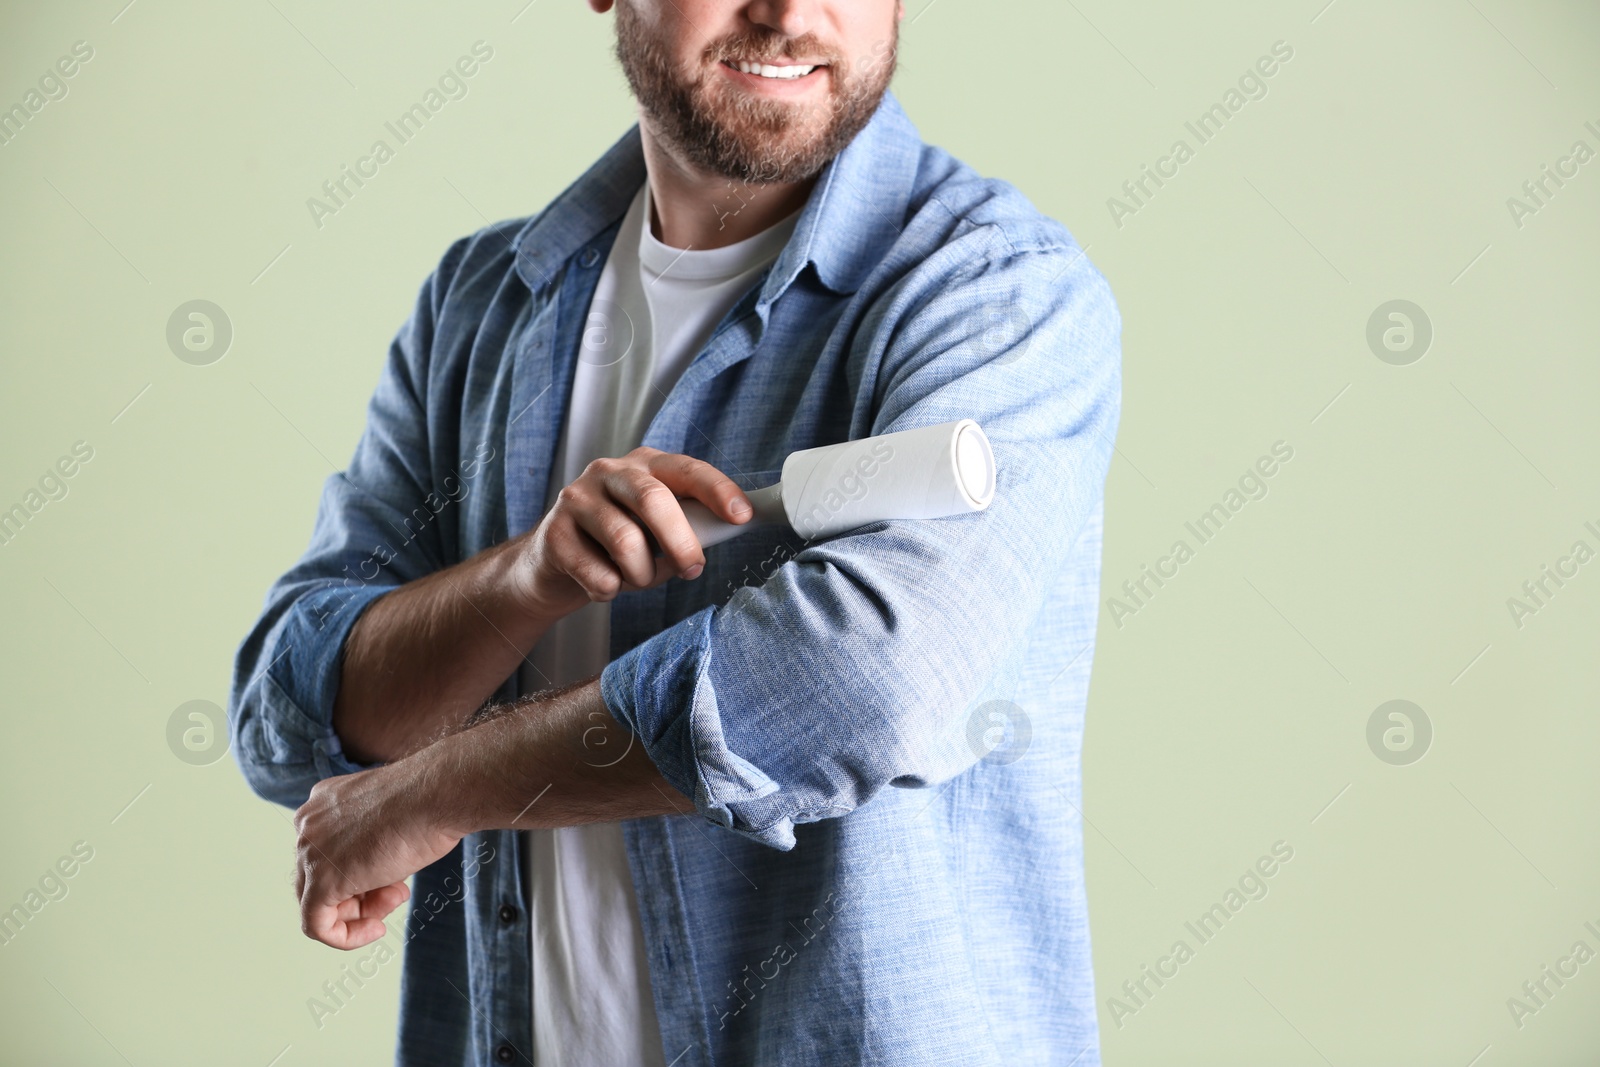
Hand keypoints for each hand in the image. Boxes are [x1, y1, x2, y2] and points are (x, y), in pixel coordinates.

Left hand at [293, 762, 460, 949]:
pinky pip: (316, 925)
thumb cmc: (429, 800)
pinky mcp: (321, 881)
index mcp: (323, 802)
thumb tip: (374, 869)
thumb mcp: (390, 817)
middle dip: (362, 895)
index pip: (328, 853)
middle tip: (396, 895)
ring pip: (319, 902)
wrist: (437, 795)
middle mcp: (308, 824)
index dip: (362, 874)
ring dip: (362, 912)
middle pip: (321, 877)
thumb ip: (369, 839)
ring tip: (397, 900)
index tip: (394, 880)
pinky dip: (345, 937)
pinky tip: (375, 930)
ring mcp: (310, 852)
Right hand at [514, 447, 752, 618]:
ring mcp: (577, 499)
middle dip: (681, 543)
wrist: (553, 562)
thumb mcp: (657, 526)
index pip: (686, 469)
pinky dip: (611, 590)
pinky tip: (604, 583)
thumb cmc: (619, 543)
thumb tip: (736, 527)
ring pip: (626, 543)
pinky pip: (598, 575)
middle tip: (692, 569)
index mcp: (644, 464)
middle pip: (654, 501)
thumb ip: (691, 522)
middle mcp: (609, 472)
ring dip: (642, 575)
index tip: (742, 516)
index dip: (717, 490)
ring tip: (636, 578)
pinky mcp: (553, 533)